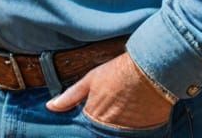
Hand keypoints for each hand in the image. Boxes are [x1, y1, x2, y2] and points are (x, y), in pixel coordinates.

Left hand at [46, 53, 173, 129]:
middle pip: (100, 134)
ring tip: (121, 111)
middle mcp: (108, 130)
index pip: (85, 130)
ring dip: (115, 130)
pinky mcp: (144, 134)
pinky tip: (133, 120)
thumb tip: (51, 106)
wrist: (150, 70)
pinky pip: (133, 136)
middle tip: (110, 112)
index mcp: (93, 117)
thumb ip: (70, 96)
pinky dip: (130, 130)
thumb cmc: (118, 72)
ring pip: (116, 136)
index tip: (92, 118)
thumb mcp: (91, 79)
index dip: (88, 126)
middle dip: (101, 128)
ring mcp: (127, 134)